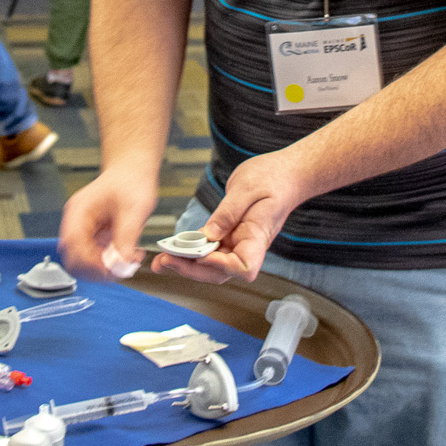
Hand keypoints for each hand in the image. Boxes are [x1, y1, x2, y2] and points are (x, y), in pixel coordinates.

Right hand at [58, 165, 157, 280]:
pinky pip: (96, 258)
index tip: (111, 270)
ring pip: (84, 263)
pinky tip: (128, 256)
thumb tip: (122, 264)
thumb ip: (126, 237)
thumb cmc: (131, 180)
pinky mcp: (94, 236)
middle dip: (96, 270)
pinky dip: (110, 263)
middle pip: (73, 259)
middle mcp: (77, 223)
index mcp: (78, 212)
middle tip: (121, 270)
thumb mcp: (134, 208)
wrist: (133, 170)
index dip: (89, 263)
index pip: (73, 245)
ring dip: (105, 269)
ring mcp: (84, 230)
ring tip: (129, 261)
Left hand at [156, 152, 311, 284]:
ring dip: (186, 265)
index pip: (244, 267)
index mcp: (258, 236)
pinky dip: (190, 251)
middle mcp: (248, 245)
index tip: (202, 255)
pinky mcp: (229, 235)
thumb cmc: (273, 178)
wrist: (285, 173)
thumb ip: (227, 213)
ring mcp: (238, 242)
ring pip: (211, 265)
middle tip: (165, 261)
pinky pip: (208, 250)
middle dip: (191, 270)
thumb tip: (208, 235)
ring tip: (160, 260)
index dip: (221, 266)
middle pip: (220, 272)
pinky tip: (172, 250)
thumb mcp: (247, 188)